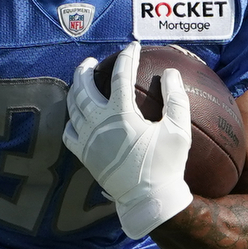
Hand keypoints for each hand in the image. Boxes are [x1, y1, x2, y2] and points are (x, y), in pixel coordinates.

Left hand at [60, 48, 194, 237]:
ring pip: (72, 107)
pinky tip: (76, 116)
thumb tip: (170, 73)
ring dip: (75, 89)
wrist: (148, 200)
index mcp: (121, 115)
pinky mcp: (84, 155)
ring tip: (80, 82)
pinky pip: (68, 132)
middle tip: (91, 61)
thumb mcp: (179, 130)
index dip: (127, 57)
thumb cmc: (167, 166)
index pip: (120, 75)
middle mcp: (99, 124)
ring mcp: (88, 140)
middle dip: (85, 69)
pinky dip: (70, 119)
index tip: (133, 48)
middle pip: (83, 87)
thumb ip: (176, 98)